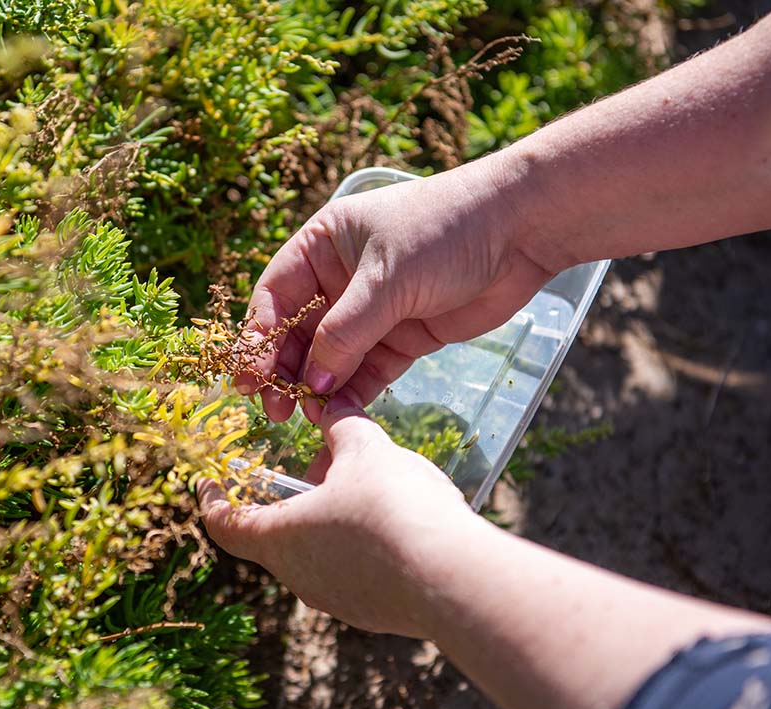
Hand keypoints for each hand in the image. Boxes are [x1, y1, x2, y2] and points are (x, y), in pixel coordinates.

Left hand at [199, 395, 480, 637]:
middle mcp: (299, 578)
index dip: (213, 498)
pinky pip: (355, 570)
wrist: (456, 579)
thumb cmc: (394, 509)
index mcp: (279, 539)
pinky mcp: (374, 611)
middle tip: (323, 460)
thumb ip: (343, 427)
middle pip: (277, 532)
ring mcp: (337, 600)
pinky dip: (362, 541)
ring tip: (368, 482)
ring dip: (331, 515)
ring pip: (318, 550)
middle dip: (295, 492)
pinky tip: (399, 517)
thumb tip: (331, 409)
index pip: (225, 524)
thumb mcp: (366, 451)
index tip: (208, 479)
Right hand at [235, 156, 556, 421]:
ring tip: (303, 415)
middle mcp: (339, 278)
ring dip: (315, 386)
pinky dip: (351, 392)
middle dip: (284, 370)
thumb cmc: (445, 230)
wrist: (521, 231)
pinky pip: (366, 371)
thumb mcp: (385, 279)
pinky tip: (338, 413)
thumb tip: (310, 383)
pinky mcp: (402, 337)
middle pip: (297, 332)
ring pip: (329, 356)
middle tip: (274, 409)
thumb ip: (344, 333)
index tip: (248, 377)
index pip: (275, 296)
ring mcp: (371, 310)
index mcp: (322, 245)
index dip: (258, 337)